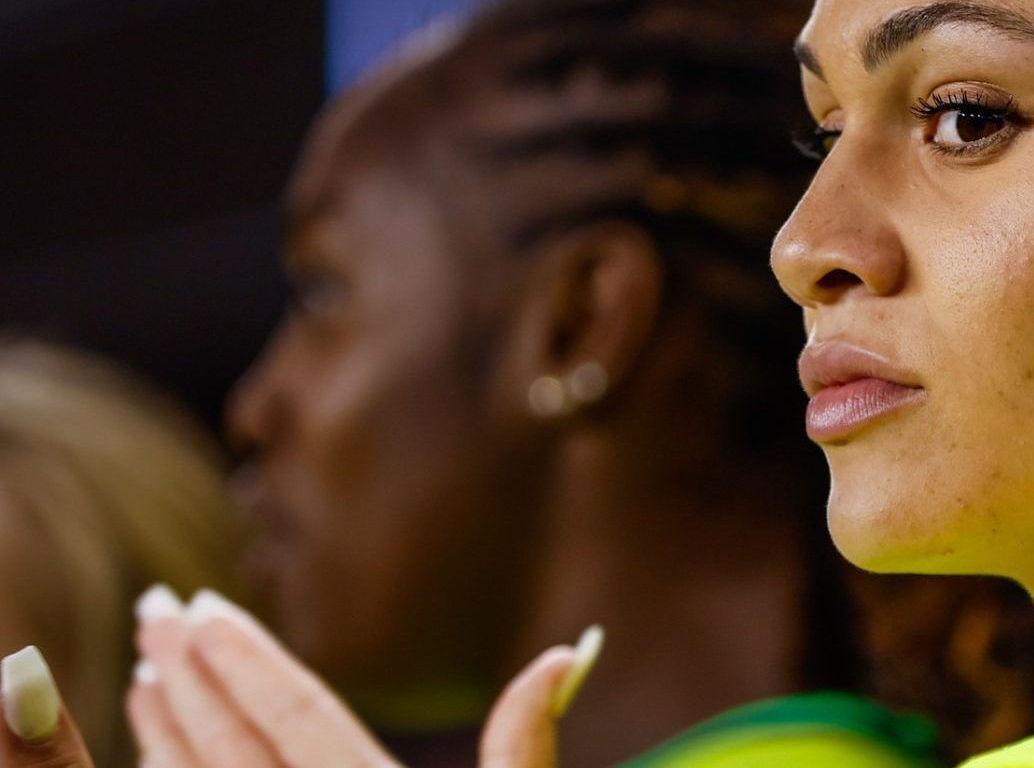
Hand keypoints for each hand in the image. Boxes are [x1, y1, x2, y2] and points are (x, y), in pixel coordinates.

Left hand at [0, 588, 600, 767]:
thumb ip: (525, 744)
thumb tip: (562, 652)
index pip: (299, 716)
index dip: (248, 661)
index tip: (202, 610)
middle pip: (232, 748)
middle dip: (187, 676)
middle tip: (150, 612)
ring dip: (163, 734)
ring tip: (142, 676)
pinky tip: (154, 763)